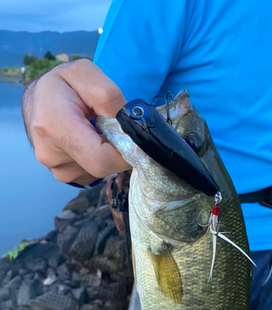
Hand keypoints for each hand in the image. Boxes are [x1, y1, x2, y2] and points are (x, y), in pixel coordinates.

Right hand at [22, 59, 129, 184]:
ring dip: (108, 153)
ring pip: (100, 171)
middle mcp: (50, 154)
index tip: (134, 136)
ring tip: (95, 131)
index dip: (125, 151)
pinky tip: (89, 141)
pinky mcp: (64, 176)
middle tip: (114, 128)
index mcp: (53, 126)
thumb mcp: (85, 72)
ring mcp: (56, 169)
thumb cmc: (62, 84)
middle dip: (118, 150)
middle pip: (102, 167)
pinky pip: (94, 174)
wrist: (38, 99)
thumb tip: (128, 125)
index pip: (100, 158)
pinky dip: (99, 159)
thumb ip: (109, 96)